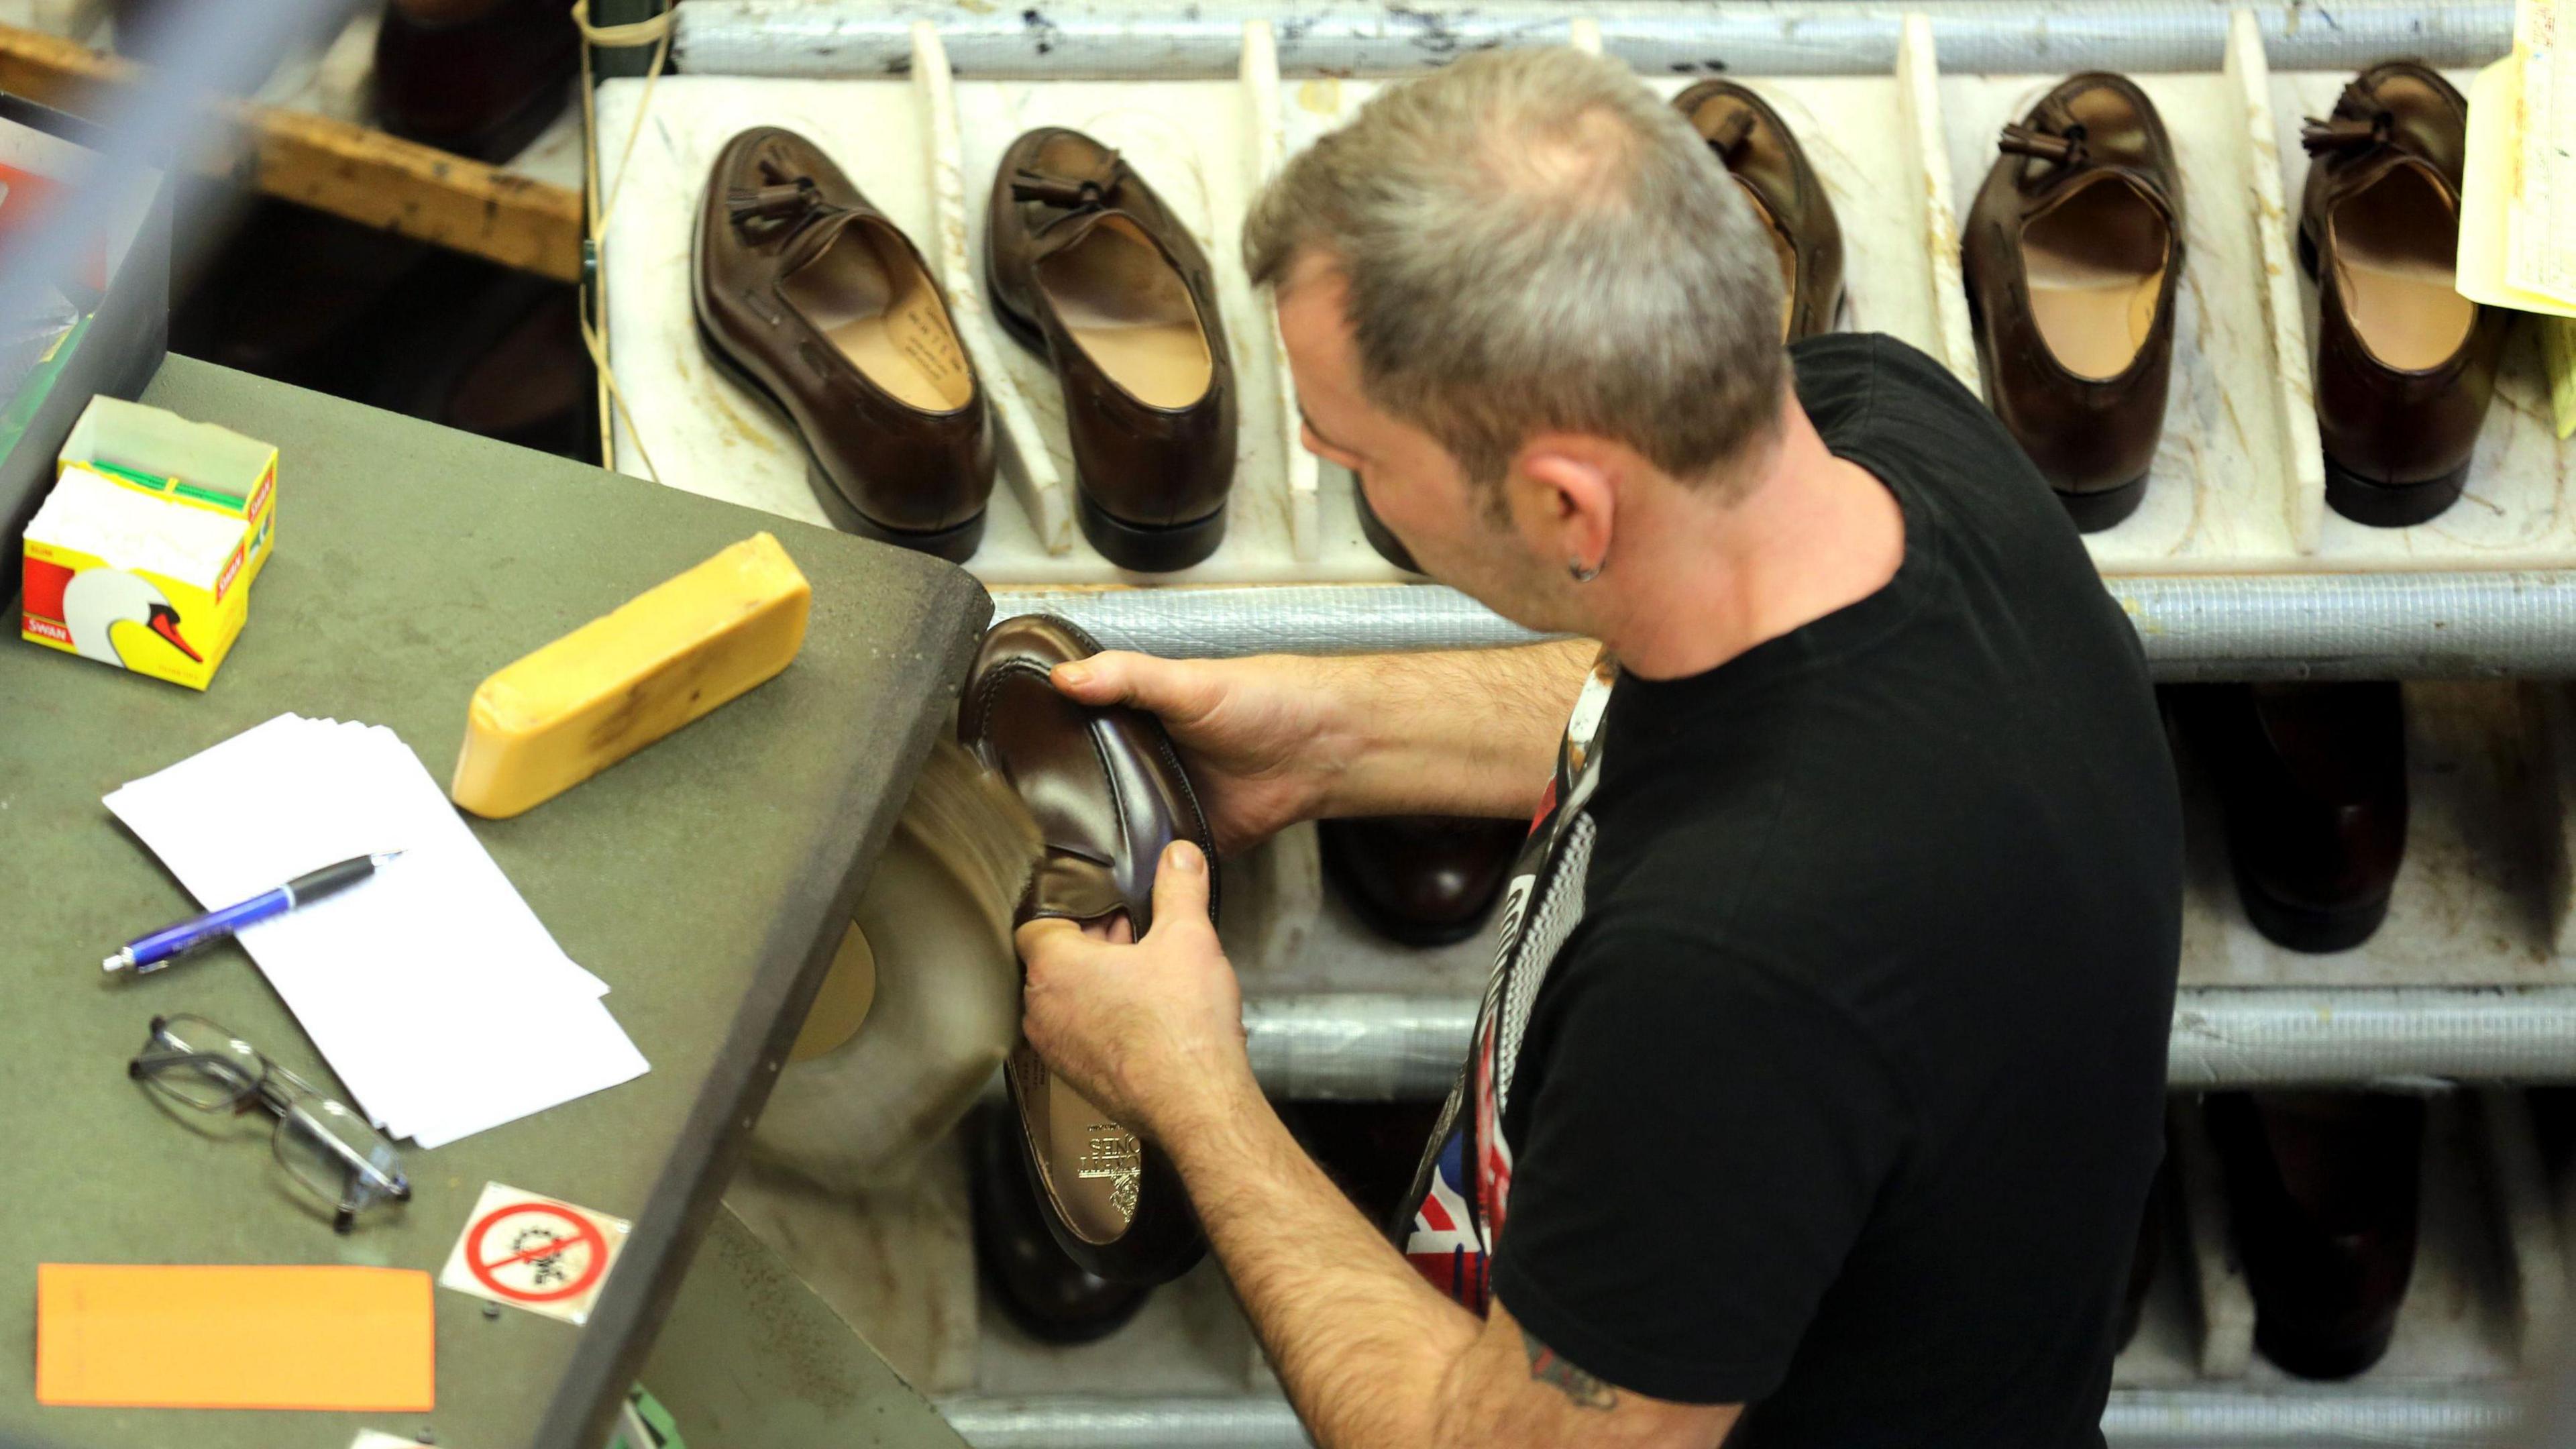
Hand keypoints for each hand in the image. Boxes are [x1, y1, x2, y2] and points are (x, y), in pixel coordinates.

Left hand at [1014, 840, 1257, 1142]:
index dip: (1074, 907)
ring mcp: (1056, 1050)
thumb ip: (1179, 887)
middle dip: (1092, 943)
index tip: (1104, 905)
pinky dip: (1104, 1019)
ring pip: (1066, 999)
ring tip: (1145, 975)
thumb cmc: (1184, 1029)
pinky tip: (1146, 1016)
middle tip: (1134, 934)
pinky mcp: (1077, 1078)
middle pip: (1053, 960)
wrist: (1197, 1104)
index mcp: (1055, 968)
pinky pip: (1080, 1034)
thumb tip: (1178, 856)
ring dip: (1098, 983)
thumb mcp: (1189, 937)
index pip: (1038, 920)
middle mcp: (1043, 1011)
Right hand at [1051, 652, 1347, 854]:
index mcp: (1133, 720)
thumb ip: (1127, 677)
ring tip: (1052, 859)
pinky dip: (1135, 872)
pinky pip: (1151, 864)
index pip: (1073, 735)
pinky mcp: (1184, 842)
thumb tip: (1066, 676)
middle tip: (1022, 824)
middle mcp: (1141, 765)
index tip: (1003, 763)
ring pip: (1113, 831)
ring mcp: (1161, 806)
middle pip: (1088, 789)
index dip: (1043, 748)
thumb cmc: (1262, 700)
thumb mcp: (1186, 679)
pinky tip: (1106, 880)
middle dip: (1061, 807)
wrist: (1317, 750)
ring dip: (1096, 844)